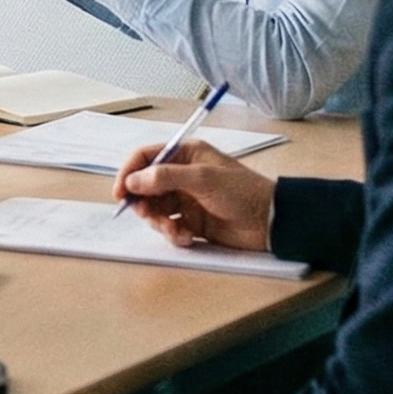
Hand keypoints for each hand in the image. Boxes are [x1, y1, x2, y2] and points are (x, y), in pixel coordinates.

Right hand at [113, 141, 273, 250]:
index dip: (129, 173)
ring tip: (175, 230)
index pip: (145, 158)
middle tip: (147, 215)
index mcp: (185, 156)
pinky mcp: (193, 222)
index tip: (120, 193)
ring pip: (155, 210)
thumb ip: (164, 177)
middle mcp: (181, 176)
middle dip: (143, 203)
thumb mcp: (202, 178)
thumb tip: (132, 182)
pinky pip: (170, 227)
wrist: (272, 222)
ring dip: (159, 222)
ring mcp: (186, 200)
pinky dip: (174, 234)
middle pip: (145, 187)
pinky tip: (188, 237)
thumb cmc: (241, 191)